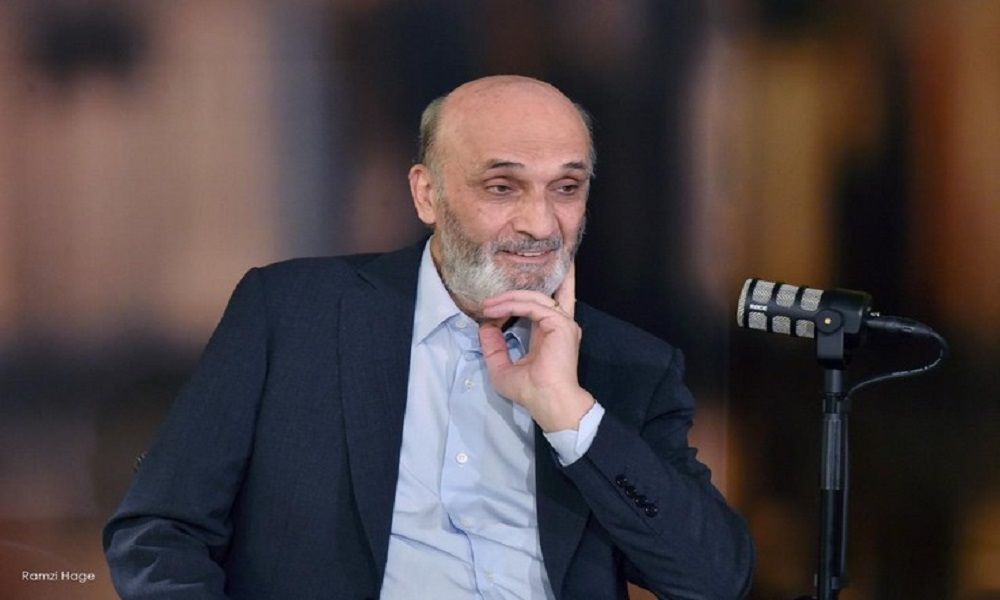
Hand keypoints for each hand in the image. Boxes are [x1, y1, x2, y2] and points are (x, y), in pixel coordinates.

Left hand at [478, 263, 594, 431]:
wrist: (547, 401)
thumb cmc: (529, 390)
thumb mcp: (502, 367)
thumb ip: (493, 346)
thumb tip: (484, 325)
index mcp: (549, 334)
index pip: (538, 307)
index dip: (513, 303)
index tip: (490, 309)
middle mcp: (558, 324)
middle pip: (546, 293)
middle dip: (520, 287)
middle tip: (489, 296)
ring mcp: (561, 323)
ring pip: (534, 298)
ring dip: (508, 298)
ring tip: (486, 305)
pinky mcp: (560, 324)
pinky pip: (532, 306)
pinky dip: (512, 305)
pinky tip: (494, 311)